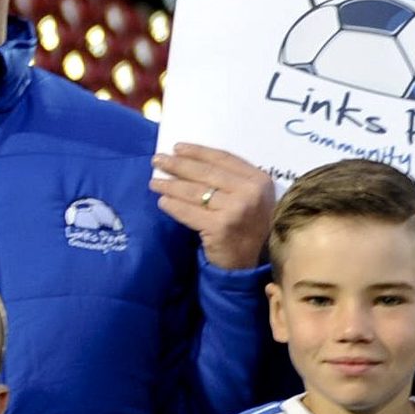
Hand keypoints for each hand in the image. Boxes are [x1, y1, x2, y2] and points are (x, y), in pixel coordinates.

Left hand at [152, 144, 274, 269]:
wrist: (253, 265)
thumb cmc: (249, 228)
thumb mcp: (251, 199)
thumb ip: (232, 180)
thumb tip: (190, 161)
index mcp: (259, 180)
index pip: (223, 159)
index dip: (198, 152)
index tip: (177, 148)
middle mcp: (250, 193)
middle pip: (206, 172)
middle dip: (178, 165)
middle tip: (157, 160)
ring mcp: (235, 210)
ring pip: (194, 191)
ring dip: (170, 185)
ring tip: (154, 181)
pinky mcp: (220, 228)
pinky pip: (189, 212)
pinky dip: (173, 206)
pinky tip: (162, 201)